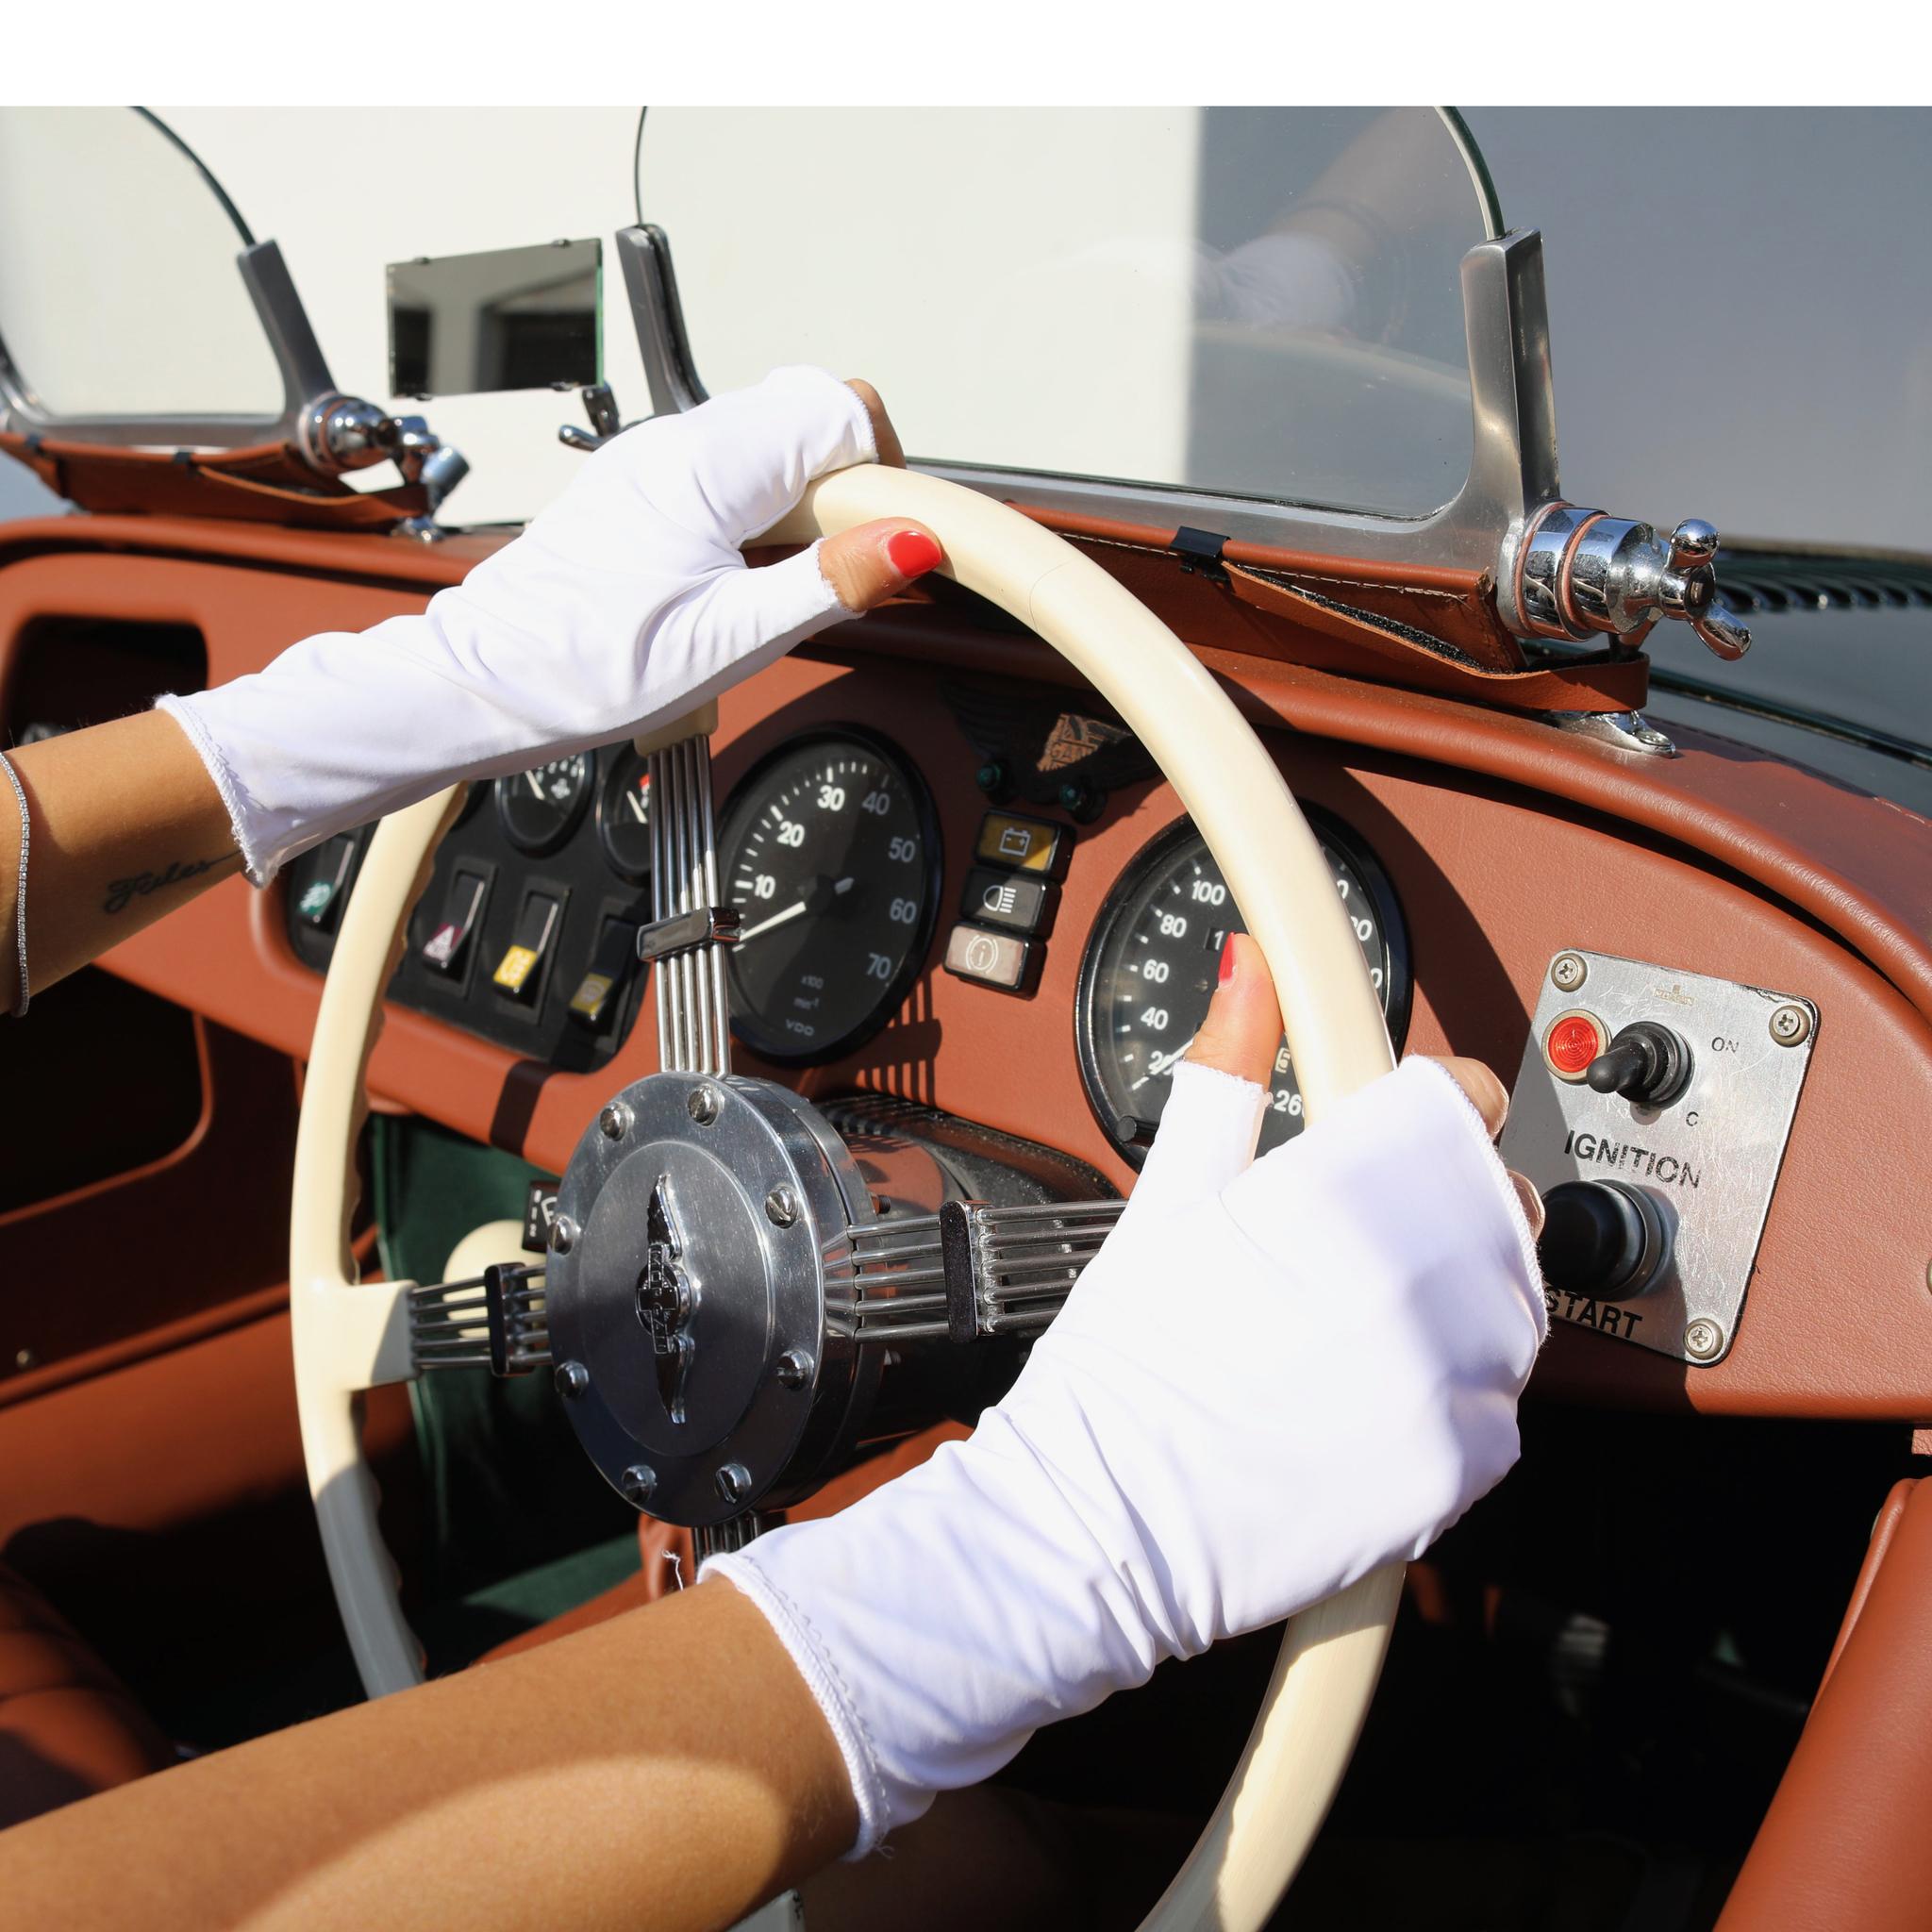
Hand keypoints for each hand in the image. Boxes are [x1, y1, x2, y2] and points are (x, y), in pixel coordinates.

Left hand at [158, 368, 940, 880]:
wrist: (488, 681)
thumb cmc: (587, 666)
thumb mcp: (732, 639)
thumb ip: (830, 583)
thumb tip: (911, 542)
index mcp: (707, 465)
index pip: (840, 408)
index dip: (878, 471)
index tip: (873, 540)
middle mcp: (679, 442)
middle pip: (809, 415)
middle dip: (845, 485)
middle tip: (830, 565)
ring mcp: (656, 458)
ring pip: (771, 440)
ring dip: (801, 501)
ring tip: (777, 578)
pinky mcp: (642, 487)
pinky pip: (730, 469)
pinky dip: (759, 512)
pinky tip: (740, 574)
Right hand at [708, 934, 1544, 1852]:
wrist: (1103, 1528)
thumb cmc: (1120, 1368)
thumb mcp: (1164, 1202)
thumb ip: (1226, 1073)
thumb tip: (1250, 970)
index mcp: (1339, 1196)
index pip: (1461, 1100)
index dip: (1434, 1101)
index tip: (1408, 1118)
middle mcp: (1413, 1284)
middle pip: (1497, 1196)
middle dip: (1441, 1201)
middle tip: (1357, 1239)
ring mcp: (1448, 1381)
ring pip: (1512, 1295)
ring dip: (1457, 1292)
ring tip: (1354, 1322)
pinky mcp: (1463, 1467)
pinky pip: (1501, 1396)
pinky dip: (1453, 1388)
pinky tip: (1367, 1393)